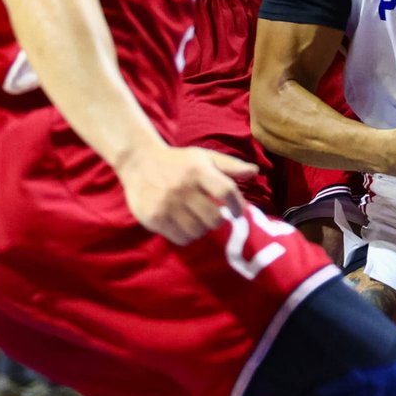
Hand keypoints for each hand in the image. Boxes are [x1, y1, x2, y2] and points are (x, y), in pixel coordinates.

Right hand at [116, 143, 257, 245]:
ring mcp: (167, 205)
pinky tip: (185, 225)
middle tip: (214, 217)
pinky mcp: (154, 218)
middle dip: (218, 220)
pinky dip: (187, 236)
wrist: (140, 162)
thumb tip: (255, 173)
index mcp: (198, 170)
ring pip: (198, 231)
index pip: (226, 192)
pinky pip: (180, 238)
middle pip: (213, 218)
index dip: (237, 205)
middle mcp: (182, 188)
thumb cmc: (178, 162)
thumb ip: (231, 166)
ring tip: (198, 220)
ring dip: (202, 229)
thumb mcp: (204, 157)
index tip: (238, 212)